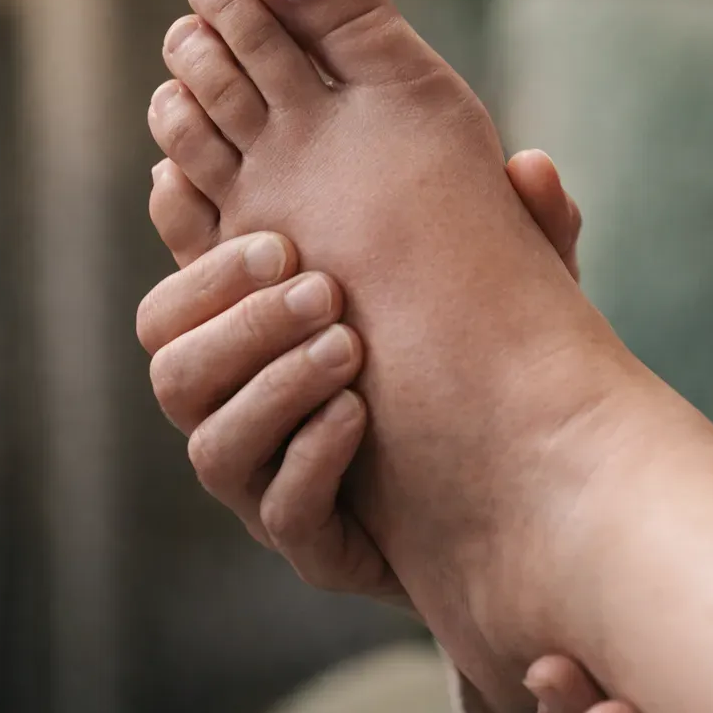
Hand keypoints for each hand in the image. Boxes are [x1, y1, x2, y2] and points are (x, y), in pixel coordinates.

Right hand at [136, 149, 582, 608]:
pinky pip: (282, 513)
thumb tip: (532, 164)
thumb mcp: (507, 294)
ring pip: (213, 446)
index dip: (201, 262)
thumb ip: (522, 233)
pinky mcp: (320, 548)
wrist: (539, 496)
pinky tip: (361, 418)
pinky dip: (312, 459)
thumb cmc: (496, 371)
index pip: (180, 300)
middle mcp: (249, 414)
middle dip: (239, 319)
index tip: (279, 239)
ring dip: (273, 387)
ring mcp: (277, 488)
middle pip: (172, 367)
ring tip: (348, 348)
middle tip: (320, 288)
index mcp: (263, 342)